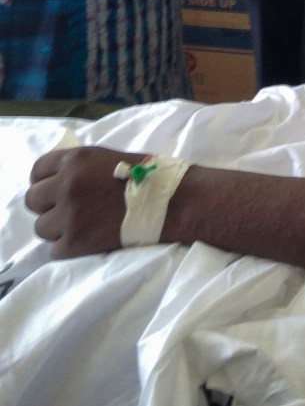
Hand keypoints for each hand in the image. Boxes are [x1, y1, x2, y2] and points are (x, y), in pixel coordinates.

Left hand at [26, 146, 146, 257]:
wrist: (168, 202)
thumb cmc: (145, 174)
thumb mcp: (106, 157)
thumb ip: (79, 166)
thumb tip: (58, 177)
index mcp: (76, 160)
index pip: (37, 170)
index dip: (45, 181)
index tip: (54, 189)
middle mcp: (67, 185)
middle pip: (33, 200)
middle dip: (48, 205)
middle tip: (68, 208)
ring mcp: (69, 216)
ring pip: (42, 227)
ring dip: (58, 228)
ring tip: (82, 225)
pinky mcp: (75, 243)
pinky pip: (55, 250)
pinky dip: (69, 247)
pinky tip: (88, 238)